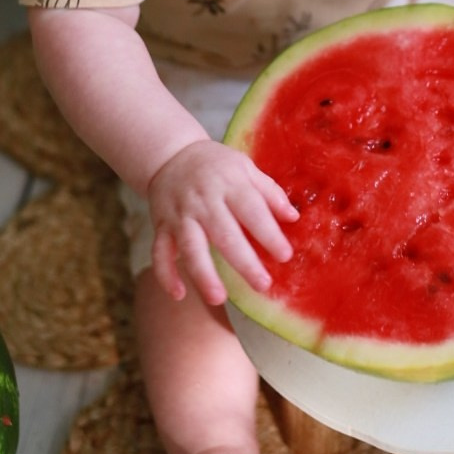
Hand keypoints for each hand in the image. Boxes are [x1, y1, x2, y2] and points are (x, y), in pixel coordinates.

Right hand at [146, 140, 297, 306]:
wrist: (170, 154)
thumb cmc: (216, 165)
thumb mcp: (245, 167)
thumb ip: (269, 192)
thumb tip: (293, 217)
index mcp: (229, 184)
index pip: (252, 210)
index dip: (269, 234)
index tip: (285, 255)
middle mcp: (203, 201)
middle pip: (224, 234)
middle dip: (244, 262)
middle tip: (263, 285)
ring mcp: (180, 215)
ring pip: (190, 247)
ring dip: (203, 274)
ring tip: (218, 298)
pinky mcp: (161, 226)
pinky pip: (160, 252)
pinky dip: (166, 274)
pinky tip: (179, 294)